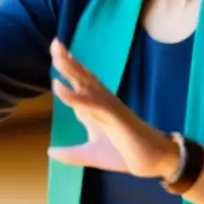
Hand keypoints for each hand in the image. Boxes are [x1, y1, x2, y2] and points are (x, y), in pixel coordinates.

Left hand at [46, 39, 177, 178]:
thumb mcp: (91, 154)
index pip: (81, 83)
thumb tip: (50, 151)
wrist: (152, 161)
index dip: (68, 67)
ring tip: (58, 54)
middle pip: (83, 77)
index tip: (57, 51)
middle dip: (68, 60)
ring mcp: (109, 108)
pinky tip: (60, 88)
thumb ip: (71, 154)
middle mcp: (102, 102)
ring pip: (88, 84)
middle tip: (55, 42)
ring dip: (72, 69)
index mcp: (96, 107)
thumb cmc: (124, 153)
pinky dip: (75, 96)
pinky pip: (92, 104)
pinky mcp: (114, 117)